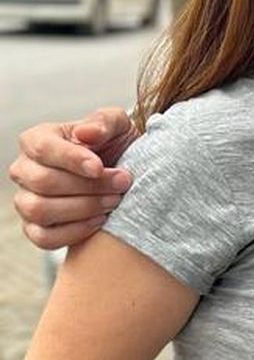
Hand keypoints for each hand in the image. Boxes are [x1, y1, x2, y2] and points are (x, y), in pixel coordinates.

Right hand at [9, 109, 135, 247]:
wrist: (124, 175)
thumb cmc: (115, 145)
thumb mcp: (117, 125)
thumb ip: (104, 121)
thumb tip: (85, 133)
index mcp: (37, 140)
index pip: (43, 149)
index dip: (72, 159)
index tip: (100, 167)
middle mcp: (24, 170)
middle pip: (43, 182)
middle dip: (88, 186)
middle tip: (121, 184)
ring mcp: (26, 201)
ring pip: (40, 210)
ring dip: (83, 208)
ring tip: (114, 201)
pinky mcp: (35, 228)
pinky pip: (44, 238)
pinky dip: (75, 232)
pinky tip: (100, 220)